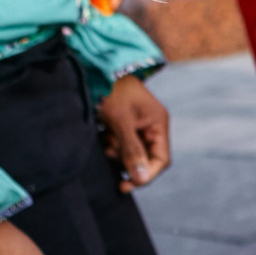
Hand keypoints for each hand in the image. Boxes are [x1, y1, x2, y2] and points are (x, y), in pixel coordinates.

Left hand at [96, 75, 172, 189]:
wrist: (95, 68)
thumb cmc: (111, 91)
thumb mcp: (121, 122)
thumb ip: (131, 150)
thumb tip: (140, 179)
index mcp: (158, 124)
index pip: (160, 160)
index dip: (145, 175)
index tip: (125, 185)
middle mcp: (151, 126)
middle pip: (144, 158)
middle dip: (126, 160)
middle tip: (109, 151)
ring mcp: (136, 126)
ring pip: (129, 153)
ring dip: (116, 152)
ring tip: (103, 137)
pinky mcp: (122, 125)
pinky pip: (120, 144)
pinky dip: (110, 144)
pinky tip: (101, 134)